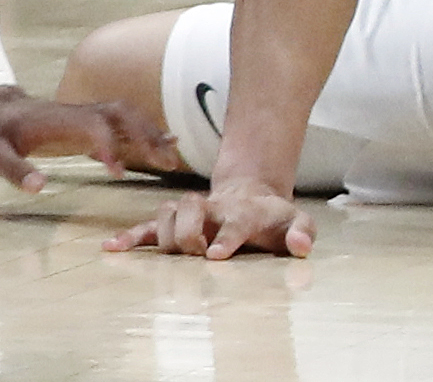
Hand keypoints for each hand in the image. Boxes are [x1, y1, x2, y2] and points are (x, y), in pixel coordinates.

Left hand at [0, 86, 178, 191]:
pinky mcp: (92, 124)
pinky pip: (126, 124)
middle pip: (123, 116)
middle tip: (165, 162)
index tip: (118, 173)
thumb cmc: (0, 135)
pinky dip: (148, 132)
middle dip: (147, 136)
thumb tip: (39, 186)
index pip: (96, 126)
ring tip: (171, 157)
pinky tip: (165, 142)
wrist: (3, 114)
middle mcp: (82, 114)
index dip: (111, 145)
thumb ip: (16, 170)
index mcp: (62, 121)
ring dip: (152, 134)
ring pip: (129, 117)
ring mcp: (89, 116)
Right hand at [105, 178, 315, 258]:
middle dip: (189, 233)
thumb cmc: (273, 218)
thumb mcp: (297, 222)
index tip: (215, 255)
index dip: (226, 236)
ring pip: (168, 212)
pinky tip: (111, 248)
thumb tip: (301, 248)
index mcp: (244, 211)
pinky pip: (147, 225)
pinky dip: (130, 236)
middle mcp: (213, 208)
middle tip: (196, 254)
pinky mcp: (175, 222)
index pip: (235, 221)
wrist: (251, 196)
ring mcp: (192, 213)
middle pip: (192, 210)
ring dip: (166, 233)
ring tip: (172, 254)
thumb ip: (303, 233)